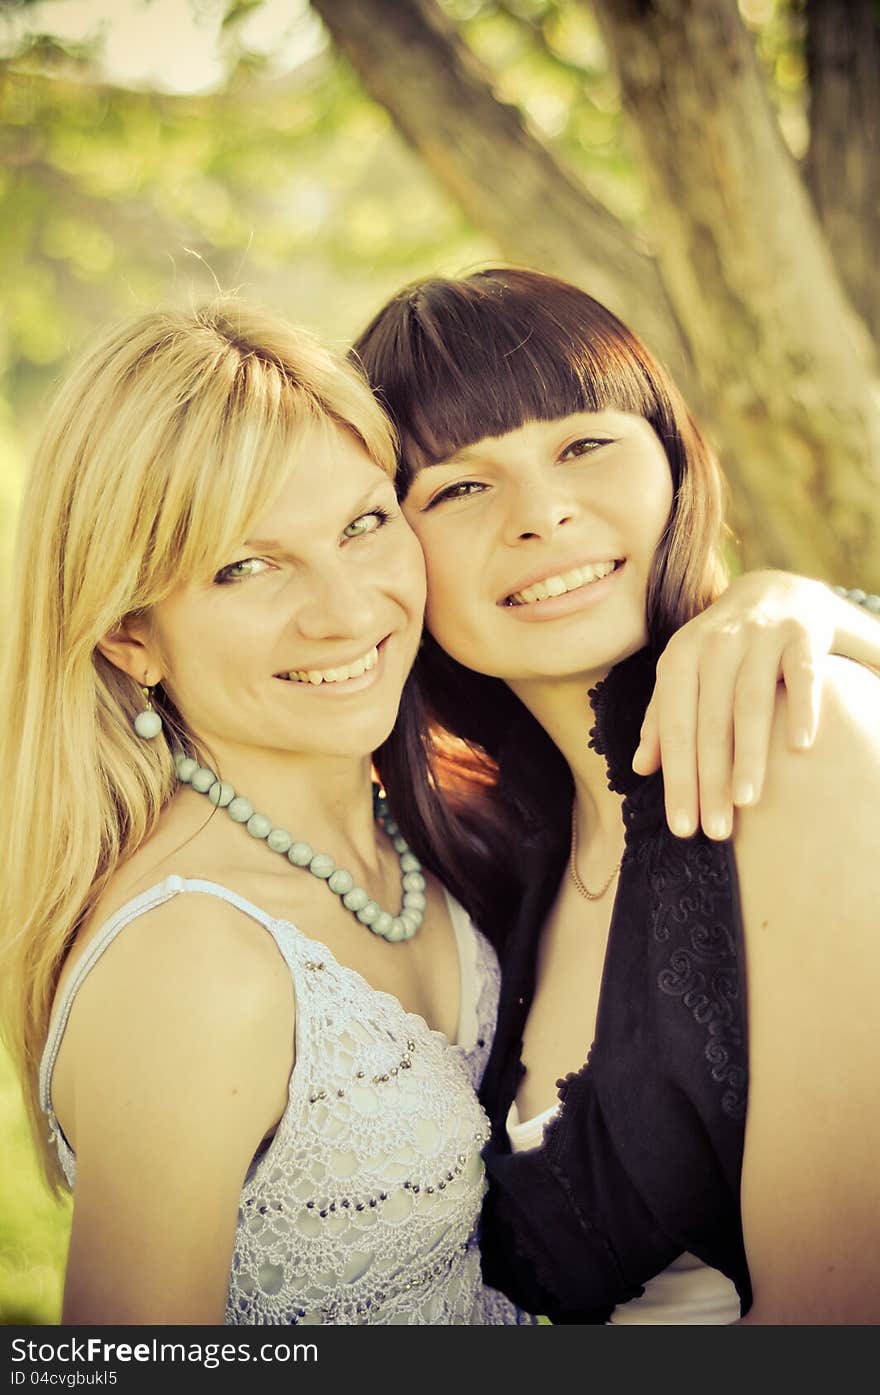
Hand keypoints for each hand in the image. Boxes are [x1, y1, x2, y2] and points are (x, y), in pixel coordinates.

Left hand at [633, 571, 836, 838]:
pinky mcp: (804, 632)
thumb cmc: (725, 649)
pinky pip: (802, 673)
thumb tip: (640, 768)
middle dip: (709, 779)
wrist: (778, 589)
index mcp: (681, 656)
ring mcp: (760, 634)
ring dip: (748, 752)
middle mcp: (716, 642)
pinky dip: (801, 707)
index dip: (677, 778)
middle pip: (709, 721)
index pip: (674, 726)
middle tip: (716, 831)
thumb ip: (663, 715)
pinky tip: (800, 747)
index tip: (682, 828)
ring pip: (751, 701)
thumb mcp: (686, 673)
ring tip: (747, 802)